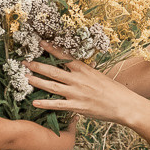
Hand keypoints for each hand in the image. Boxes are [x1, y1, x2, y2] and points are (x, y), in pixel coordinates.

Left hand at [25, 42, 147, 126]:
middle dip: (37, 65)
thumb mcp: (100, 77)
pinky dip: (45, 103)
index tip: (41, 43)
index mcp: (84, 70)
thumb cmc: (114, 91)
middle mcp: (78, 79)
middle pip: (53, 70)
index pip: (65, 56)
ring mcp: (76, 93)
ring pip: (52, 85)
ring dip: (37, 81)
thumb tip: (79, 70)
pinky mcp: (77, 106)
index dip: (51, 49)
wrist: (124, 105)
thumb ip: (87, 74)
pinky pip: (57, 105)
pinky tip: (34, 101)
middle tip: (25, 62)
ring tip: (26, 78)